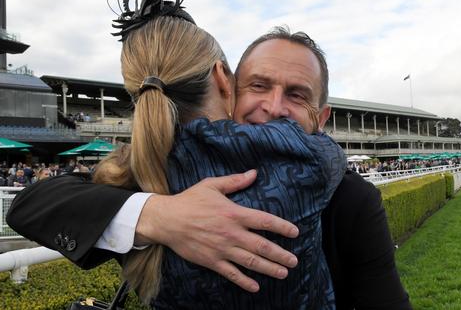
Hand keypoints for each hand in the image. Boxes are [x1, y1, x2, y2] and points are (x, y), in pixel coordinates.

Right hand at [135, 169, 298, 292]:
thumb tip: (254, 173)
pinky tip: (256, 287)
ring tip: (284, 272)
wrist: (166, 220)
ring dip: (269, 268)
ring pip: (251, 262)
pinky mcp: (211, 261)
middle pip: (262, 246)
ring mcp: (222, 249)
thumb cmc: (189, 200)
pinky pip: (231, 274)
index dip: (282, 227)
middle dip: (281, 254)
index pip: (264, 221)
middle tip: (294, 260)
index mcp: (234, 213)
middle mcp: (231, 233)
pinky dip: (244, 281)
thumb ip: (235, 181)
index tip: (295, 232)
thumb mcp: (212, 185)